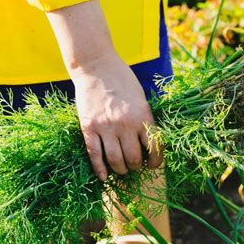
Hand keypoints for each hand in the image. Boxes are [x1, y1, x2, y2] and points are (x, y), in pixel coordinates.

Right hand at [71, 53, 162, 180]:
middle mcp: (125, 123)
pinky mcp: (89, 127)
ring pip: (115, 160)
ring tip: (122, 169)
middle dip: (136, 166)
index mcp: (143, 115)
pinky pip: (95, 155)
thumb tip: (149, 145)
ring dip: (120, 170)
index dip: (155, 161)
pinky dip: (100, 169)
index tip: (152, 165)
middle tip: (134, 165)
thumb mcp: (141, 98)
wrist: (96, 66)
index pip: (155, 147)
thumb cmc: (122, 80)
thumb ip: (145, 120)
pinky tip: (104, 176)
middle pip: (133, 158)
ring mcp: (106, 126)